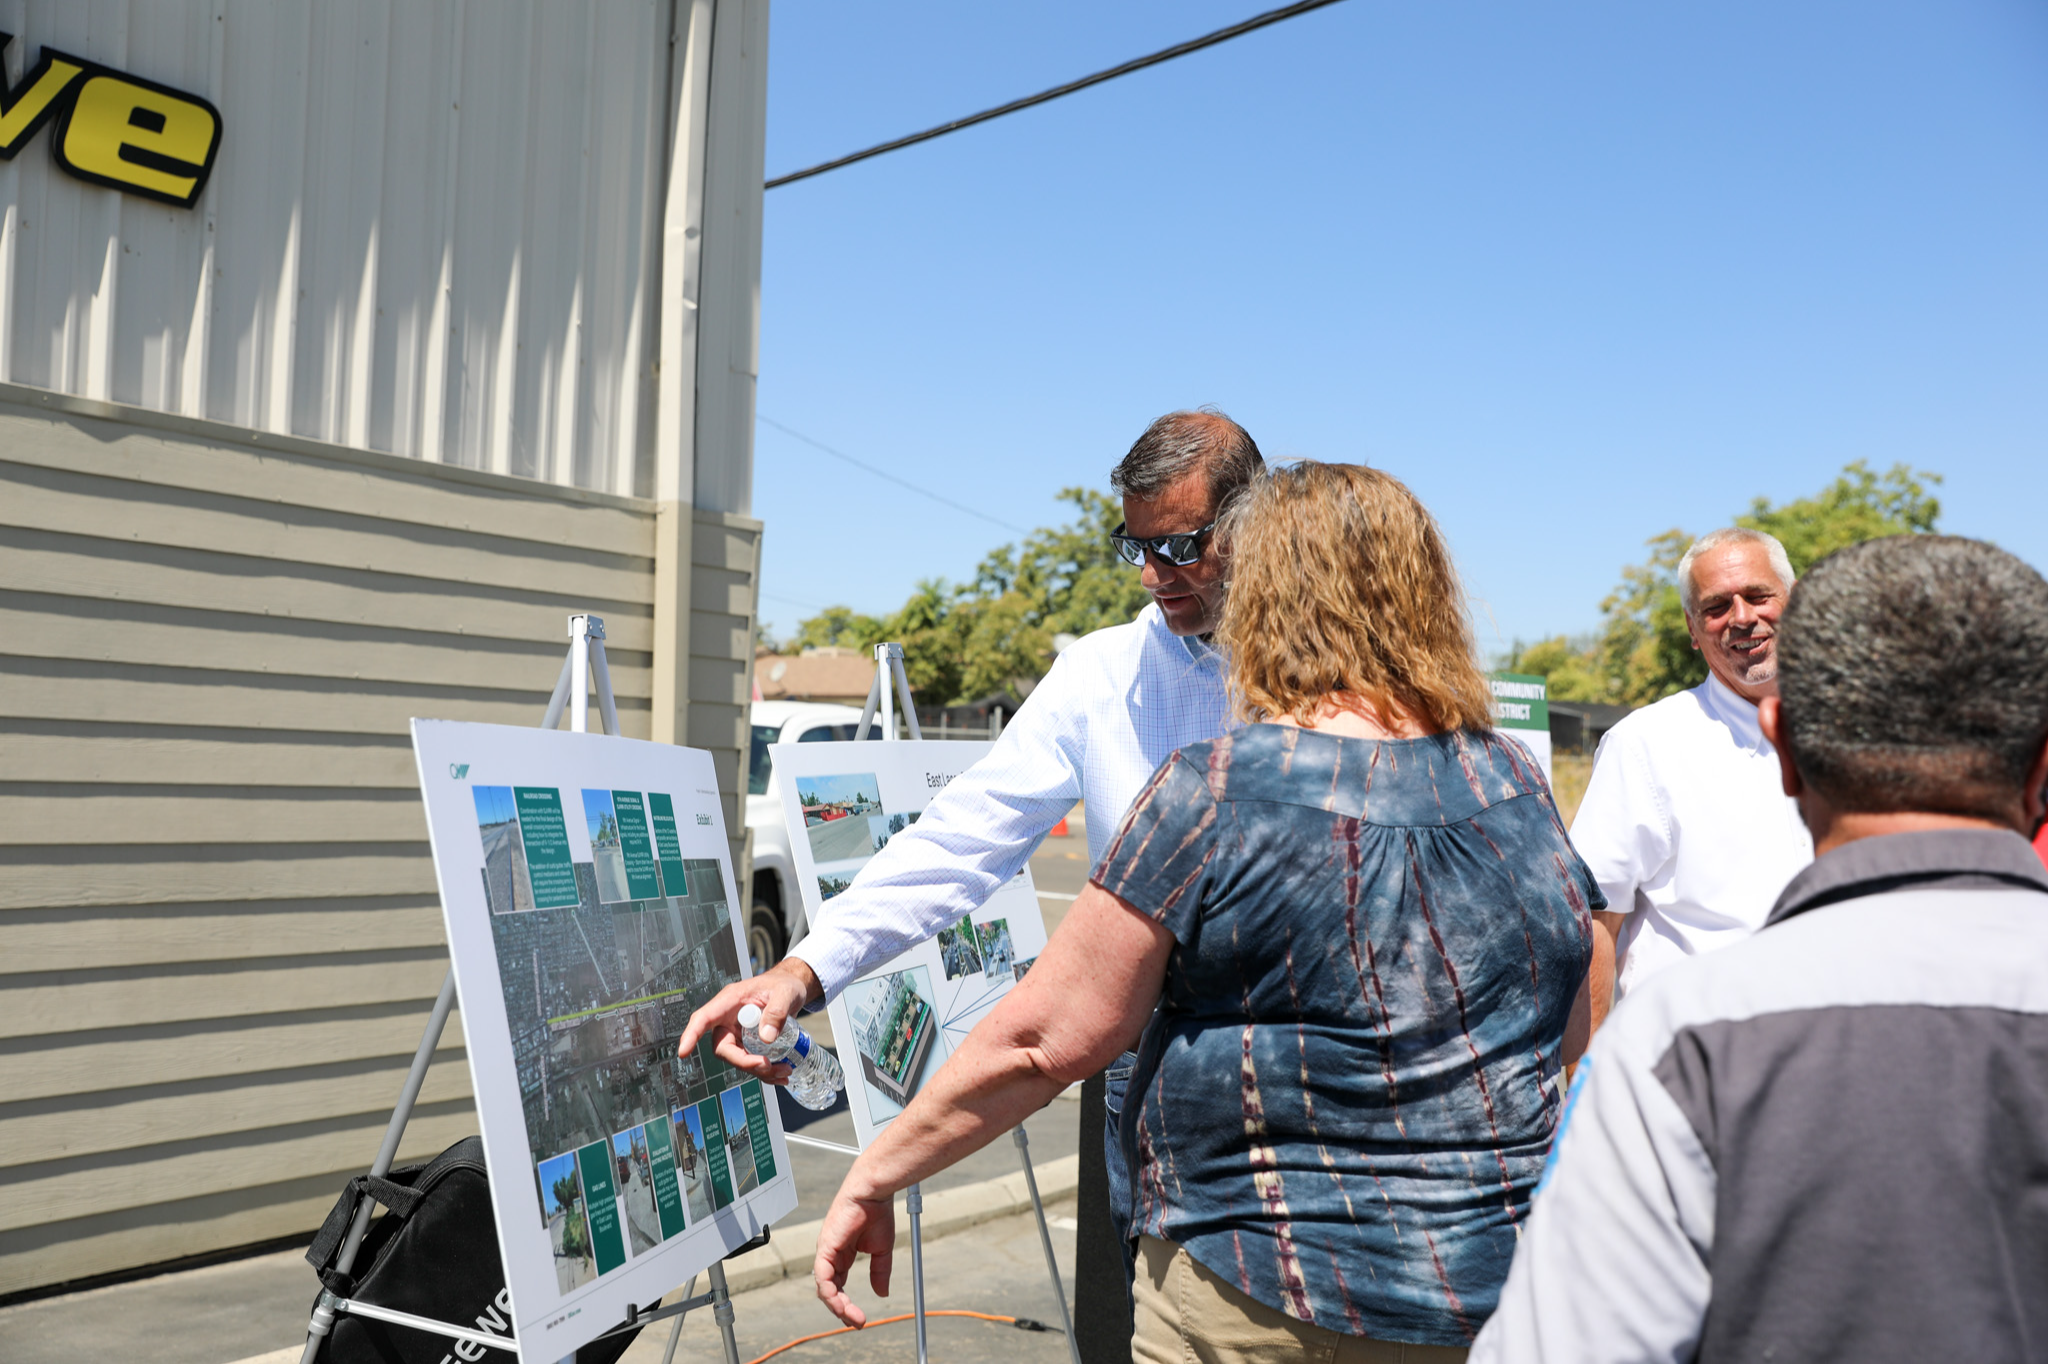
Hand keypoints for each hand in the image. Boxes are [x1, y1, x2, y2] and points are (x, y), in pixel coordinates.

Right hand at [675, 958, 818, 1082]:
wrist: (792, 990)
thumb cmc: (783, 985)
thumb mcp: (785, 992)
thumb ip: (777, 1011)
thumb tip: (766, 1038)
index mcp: (730, 1002)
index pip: (704, 1018)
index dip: (691, 1035)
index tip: (683, 1051)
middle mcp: (729, 1020)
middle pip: (724, 1048)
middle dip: (743, 1062)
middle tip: (767, 1065)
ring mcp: (738, 1034)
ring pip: (738, 1059)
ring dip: (758, 1070)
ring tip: (784, 1071)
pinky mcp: (749, 1044)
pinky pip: (750, 1062)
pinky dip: (765, 1072)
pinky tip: (781, 1075)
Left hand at [813, 1186, 896, 1326]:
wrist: (874, 1192)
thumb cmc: (877, 1212)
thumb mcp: (882, 1250)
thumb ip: (879, 1272)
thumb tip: (882, 1294)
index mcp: (842, 1255)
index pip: (839, 1286)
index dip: (847, 1304)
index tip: (860, 1319)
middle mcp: (831, 1255)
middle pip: (830, 1291)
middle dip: (843, 1311)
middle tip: (857, 1323)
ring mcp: (826, 1252)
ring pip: (825, 1289)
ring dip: (838, 1307)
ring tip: (853, 1319)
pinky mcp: (825, 1248)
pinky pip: (823, 1277)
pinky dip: (830, 1293)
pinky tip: (841, 1305)